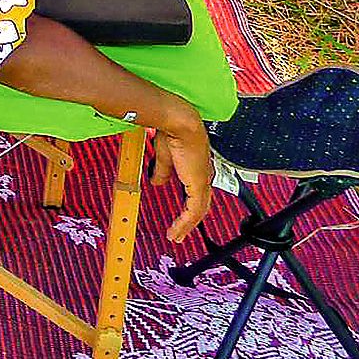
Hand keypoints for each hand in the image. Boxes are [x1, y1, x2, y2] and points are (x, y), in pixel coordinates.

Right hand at [149, 104, 214, 243]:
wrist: (179, 123)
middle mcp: (202, 175)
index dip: (189, 206)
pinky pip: (194, 210)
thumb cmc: (173, 131)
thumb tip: (157, 182)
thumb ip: (162, 170)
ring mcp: (202, 180)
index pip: (196, 192)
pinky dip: (186, 222)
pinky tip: (177, 230)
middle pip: (200, 204)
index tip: (180, 217)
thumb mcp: (164, 155)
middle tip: (179, 233)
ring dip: (187, 225)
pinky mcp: (198, 184)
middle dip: (189, 221)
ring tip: (176, 236)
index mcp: (195, 167)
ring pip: (198, 211)